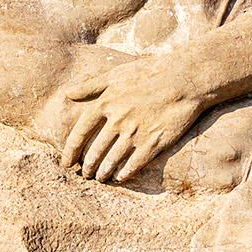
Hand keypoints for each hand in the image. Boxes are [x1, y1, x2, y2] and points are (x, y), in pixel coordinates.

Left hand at [58, 52, 205, 183]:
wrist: (185, 79)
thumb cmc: (149, 72)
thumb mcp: (116, 74)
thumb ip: (90, 85)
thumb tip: (68, 94)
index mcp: (105, 103)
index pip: (80, 134)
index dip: (70, 151)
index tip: (66, 163)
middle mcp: (117, 121)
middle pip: (94, 151)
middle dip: (87, 167)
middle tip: (84, 174)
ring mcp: (135, 133)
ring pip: (112, 161)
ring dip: (103, 173)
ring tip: (100, 178)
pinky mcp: (153, 143)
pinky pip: (134, 165)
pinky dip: (124, 174)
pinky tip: (120, 178)